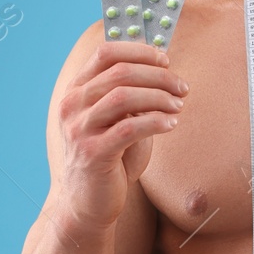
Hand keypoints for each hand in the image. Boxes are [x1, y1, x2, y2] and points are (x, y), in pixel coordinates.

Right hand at [54, 41, 185, 226]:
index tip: (166, 60)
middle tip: (182, 87)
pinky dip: (155, 121)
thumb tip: (163, 68)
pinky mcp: (92, 153)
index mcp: (76, 91)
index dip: (139, 51)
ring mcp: (79, 129)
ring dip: (158, 97)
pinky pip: (129, 128)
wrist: (89, 202)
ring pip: (123, 96)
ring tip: (179, 105)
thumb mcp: (118, 120)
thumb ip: (132, 95)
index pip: (105, 53)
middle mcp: (72, 106)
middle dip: (158, 76)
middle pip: (119, 72)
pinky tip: (171, 123)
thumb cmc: (111, 157)